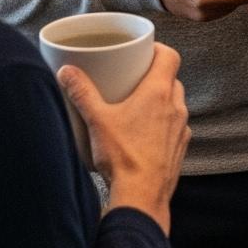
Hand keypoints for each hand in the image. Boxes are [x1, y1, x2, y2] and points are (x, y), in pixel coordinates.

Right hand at [59, 44, 188, 234]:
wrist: (142, 196)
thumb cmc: (123, 156)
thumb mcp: (97, 120)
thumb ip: (82, 93)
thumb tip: (67, 72)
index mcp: (159, 92)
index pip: (170, 56)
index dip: (158, 50)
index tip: (143, 51)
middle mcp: (176, 107)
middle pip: (171, 79)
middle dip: (154, 76)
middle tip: (133, 79)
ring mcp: (181, 128)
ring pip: (174, 103)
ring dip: (160, 101)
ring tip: (136, 107)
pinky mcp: (180, 148)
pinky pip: (175, 127)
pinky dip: (163, 124)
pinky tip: (144, 134)